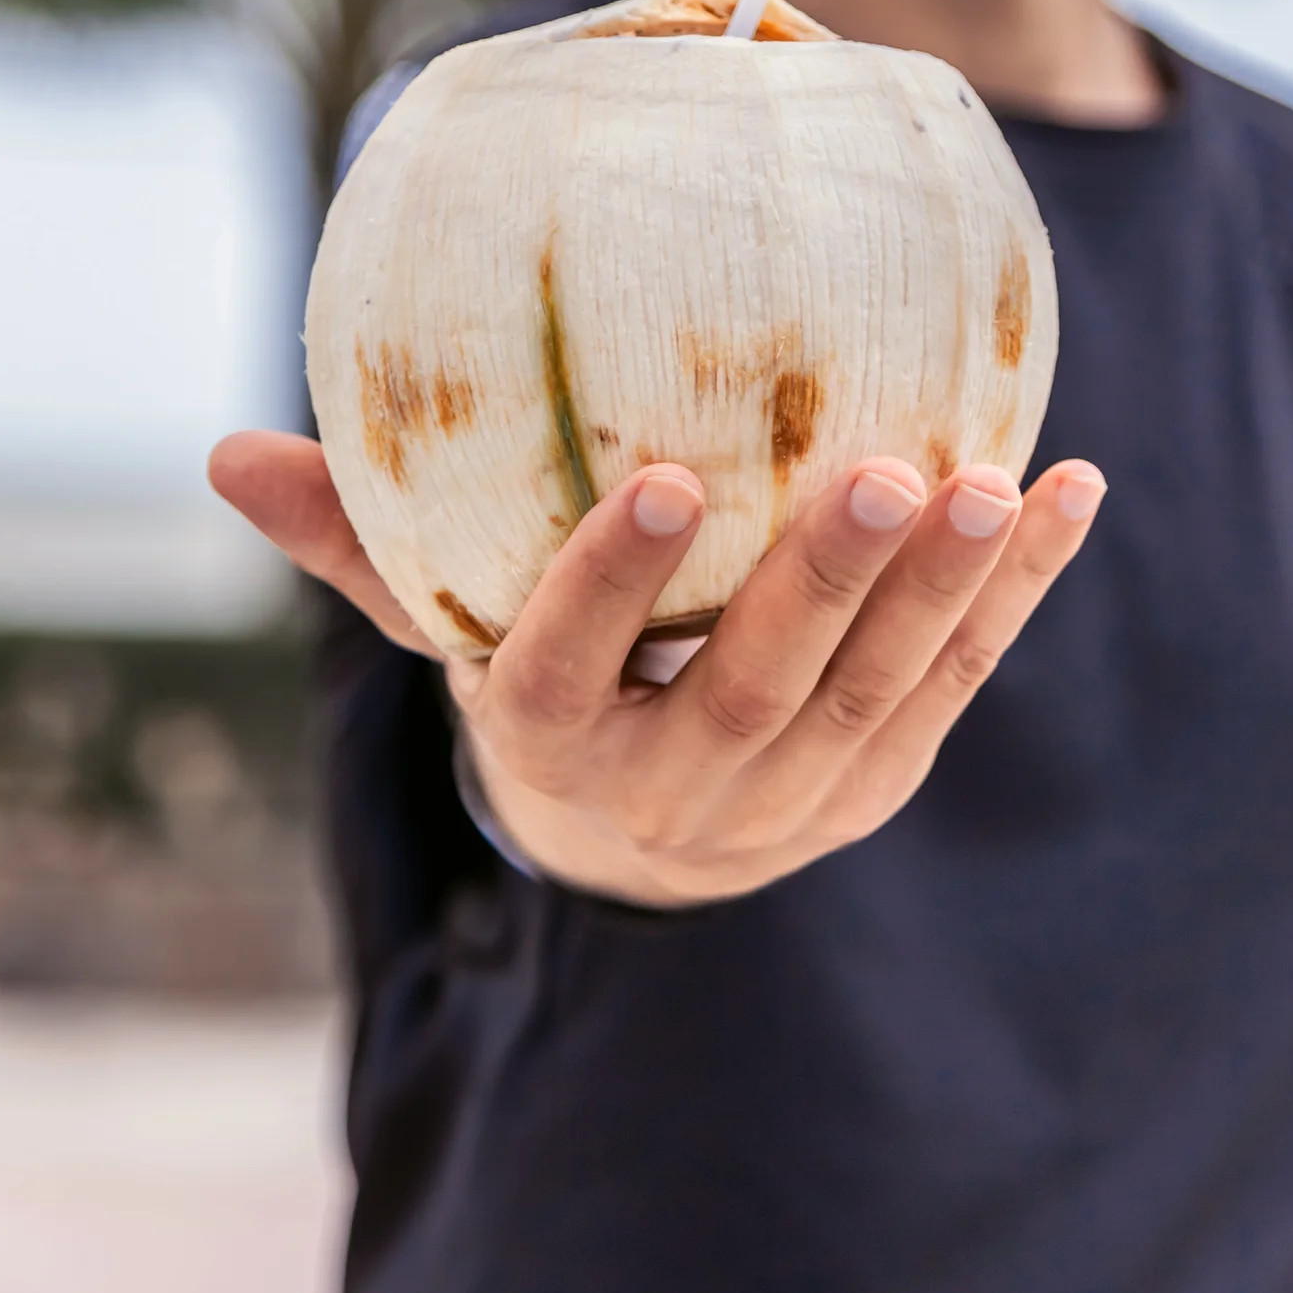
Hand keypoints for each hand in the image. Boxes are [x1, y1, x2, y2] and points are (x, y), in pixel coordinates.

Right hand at [209, 432, 1103, 904]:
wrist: (635, 839)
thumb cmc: (533, 678)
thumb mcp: (445, 624)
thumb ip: (362, 543)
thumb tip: (224, 452)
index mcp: (549, 742)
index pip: (569, 670)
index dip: (615, 587)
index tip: (669, 480)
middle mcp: (673, 788)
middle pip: (753, 693)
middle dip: (820, 589)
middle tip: (876, 474)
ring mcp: (792, 799)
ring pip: (874, 699)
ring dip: (941, 595)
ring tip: (993, 482)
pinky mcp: (878, 781)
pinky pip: (956, 686)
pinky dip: (1014, 598)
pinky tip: (1068, 492)